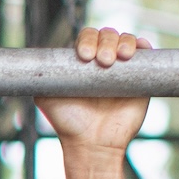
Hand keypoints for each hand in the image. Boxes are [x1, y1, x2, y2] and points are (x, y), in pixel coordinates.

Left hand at [35, 27, 152, 153]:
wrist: (93, 143)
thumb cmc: (69, 123)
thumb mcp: (46, 98)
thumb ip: (42, 77)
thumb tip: (33, 61)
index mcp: (82, 62)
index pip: (86, 37)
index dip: (86, 41)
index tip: (84, 56)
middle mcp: (102, 60)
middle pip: (106, 35)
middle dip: (105, 42)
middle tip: (102, 62)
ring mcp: (122, 67)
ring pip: (125, 39)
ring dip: (123, 42)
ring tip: (119, 59)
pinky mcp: (141, 75)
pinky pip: (145, 52)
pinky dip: (142, 45)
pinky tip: (137, 50)